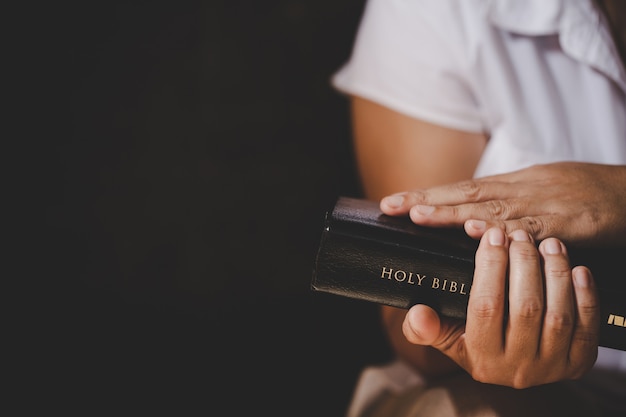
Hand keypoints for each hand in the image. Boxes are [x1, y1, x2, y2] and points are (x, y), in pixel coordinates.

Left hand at [380, 162, 625, 246]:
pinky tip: (478, 234)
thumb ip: (506, 201)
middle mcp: (521, 190)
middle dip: (426, 201)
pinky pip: (530, 230)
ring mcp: (542, 205)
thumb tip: (471, 216)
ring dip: (453, 212)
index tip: (393, 202)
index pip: (461, 187)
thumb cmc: (584, 191)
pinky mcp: (566, 224)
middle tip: (391, 207)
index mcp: (513, 183)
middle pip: (466, 193)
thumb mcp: (539, 190)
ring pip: (490, 208)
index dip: (426, 194)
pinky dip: (502, 231)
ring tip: (419, 216)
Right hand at [401, 228, 599, 387]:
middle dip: (525, 263)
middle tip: (520, 234)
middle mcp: (517, 368)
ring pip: (559, 315)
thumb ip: (425, 327)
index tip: (492, 235)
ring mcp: (552, 368)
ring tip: (548, 243)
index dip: (490, 267)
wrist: (514, 370)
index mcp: (481, 358)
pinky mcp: (579, 363)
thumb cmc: (474, 343)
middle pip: (526, 308)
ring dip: (555, 273)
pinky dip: (585, 295)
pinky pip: (588, 328)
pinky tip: (576, 268)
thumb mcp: (446, 337)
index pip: (486, 307)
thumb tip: (416, 313)